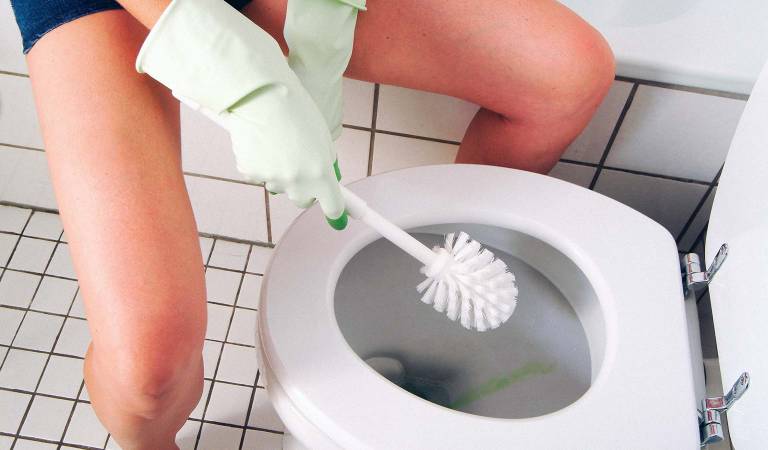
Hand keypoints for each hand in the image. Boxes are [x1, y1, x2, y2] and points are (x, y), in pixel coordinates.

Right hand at [136, 0, 346, 226]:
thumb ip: (325, 161)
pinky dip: (260, 163)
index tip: (337, 215)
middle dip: (303, 188)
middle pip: (302, 200)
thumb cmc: (296, 109)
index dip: (334, 210)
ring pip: (279, 186)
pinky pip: (258, 175)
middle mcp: (297, 183)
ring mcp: (272, 179)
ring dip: (280, 173)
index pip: (332, 206)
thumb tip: (329, 177)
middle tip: (301, 164)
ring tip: (278, 142)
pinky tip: (260, 141)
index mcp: (321, 174)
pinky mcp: (250, 173)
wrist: (261, 95)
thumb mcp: (322, 137)